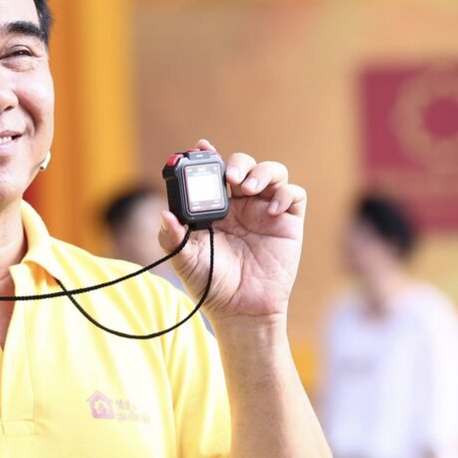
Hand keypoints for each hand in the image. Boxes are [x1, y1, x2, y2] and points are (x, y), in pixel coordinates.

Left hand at [158, 139, 305, 323]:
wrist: (240, 310)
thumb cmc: (210, 283)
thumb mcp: (184, 260)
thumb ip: (172, 237)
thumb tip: (163, 214)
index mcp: (215, 207)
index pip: (213, 174)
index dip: (208, 156)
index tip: (201, 146)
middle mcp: (240, 204)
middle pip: (243, 166)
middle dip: (237, 164)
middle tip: (229, 177)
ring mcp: (265, 211)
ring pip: (271, 172)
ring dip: (261, 172)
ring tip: (248, 188)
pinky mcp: (288, 222)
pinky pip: (294, 194)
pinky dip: (285, 193)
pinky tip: (273, 207)